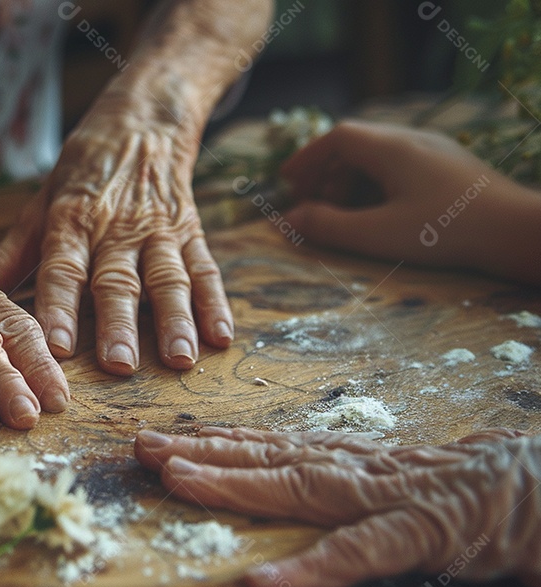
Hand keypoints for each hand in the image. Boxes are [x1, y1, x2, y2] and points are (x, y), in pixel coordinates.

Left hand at [0, 111, 232, 375]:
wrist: (141, 122)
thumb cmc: (81, 173)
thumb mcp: (40, 204)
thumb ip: (12, 254)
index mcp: (72, 221)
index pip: (63, 268)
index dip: (60, 307)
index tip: (57, 346)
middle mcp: (116, 228)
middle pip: (118, 280)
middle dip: (119, 324)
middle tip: (120, 366)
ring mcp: (158, 231)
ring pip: (168, 278)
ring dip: (175, 320)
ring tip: (180, 359)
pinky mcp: (190, 232)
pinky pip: (205, 269)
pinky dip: (215, 304)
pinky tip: (222, 336)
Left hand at [135, 426, 540, 586]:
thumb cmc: (470, 490)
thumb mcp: (395, 481)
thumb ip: (344, 481)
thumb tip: (290, 474)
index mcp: (350, 459)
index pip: (269, 446)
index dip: (211, 442)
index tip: (160, 438)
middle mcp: (357, 469)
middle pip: (267, 457)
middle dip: (201, 451)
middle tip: (142, 446)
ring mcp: (388, 497)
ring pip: (298, 488)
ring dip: (234, 485)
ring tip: (177, 481)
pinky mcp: (423, 533)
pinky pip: (361, 553)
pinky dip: (311, 568)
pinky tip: (264, 585)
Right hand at [280, 120, 537, 273]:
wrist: (516, 230)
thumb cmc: (446, 231)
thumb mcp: (377, 233)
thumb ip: (327, 227)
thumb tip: (285, 221)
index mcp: (389, 147)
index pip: (336, 137)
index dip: (307, 157)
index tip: (288, 180)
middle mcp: (412, 139)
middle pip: (356, 144)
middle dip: (327, 173)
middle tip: (313, 205)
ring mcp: (436, 150)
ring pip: (381, 155)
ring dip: (353, 181)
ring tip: (345, 214)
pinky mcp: (453, 167)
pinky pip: (404, 164)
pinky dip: (379, 183)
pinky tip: (383, 212)